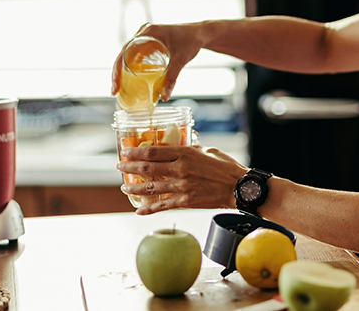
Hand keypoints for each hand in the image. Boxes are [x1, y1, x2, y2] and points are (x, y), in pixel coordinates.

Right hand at [110, 22, 203, 101]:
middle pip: (123, 54)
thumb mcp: (180, 59)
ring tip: (119, 88)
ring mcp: (146, 37)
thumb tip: (165, 97)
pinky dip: (132, 67)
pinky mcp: (151, 43)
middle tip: (114, 90)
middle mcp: (144, 33)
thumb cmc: (192, 40)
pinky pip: (136, 56)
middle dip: (117, 73)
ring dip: (123, 71)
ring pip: (128, 56)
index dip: (117, 69)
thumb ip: (172, 78)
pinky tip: (131, 80)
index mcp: (148, 32)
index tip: (115, 85)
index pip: (125, 51)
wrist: (202, 33)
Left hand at [116, 142, 248, 214]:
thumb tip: (179, 148)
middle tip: (119, 167)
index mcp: (185, 153)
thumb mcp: (208, 150)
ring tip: (124, 188)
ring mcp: (182, 186)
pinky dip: (149, 209)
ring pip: (151, 188)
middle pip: (147, 168)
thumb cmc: (226, 167)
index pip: (153, 152)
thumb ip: (191, 149)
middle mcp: (180, 169)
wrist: (239, 187)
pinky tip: (140, 211)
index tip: (124, 151)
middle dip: (129, 168)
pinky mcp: (186, 201)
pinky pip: (163, 205)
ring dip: (134, 188)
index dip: (135, 152)